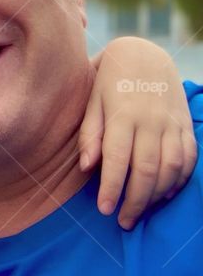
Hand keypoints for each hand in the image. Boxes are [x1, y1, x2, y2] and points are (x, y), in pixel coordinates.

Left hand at [79, 37, 196, 229]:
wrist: (144, 55)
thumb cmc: (109, 81)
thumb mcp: (92, 101)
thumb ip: (90, 134)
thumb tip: (87, 167)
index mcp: (122, 114)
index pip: (117, 159)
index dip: (111, 188)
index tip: (104, 210)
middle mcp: (150, 121)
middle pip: (146, 170)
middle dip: (134, 200)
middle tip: (122, 221)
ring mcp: (172, 123)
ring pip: (171, 169)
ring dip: (157, 195)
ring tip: (139, 211)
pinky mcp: (185, 125)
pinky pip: (188, 160)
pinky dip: (178, 181)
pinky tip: (163, 194)